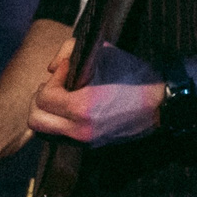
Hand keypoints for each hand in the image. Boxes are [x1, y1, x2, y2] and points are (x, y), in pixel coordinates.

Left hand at [27, 42, 161, 146]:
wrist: (161, 103)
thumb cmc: (135, 76)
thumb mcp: (105, 54)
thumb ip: (71, 52)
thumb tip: (52, 67)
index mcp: (82, 107)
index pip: (44, 97)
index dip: (53, 79)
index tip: (67, 69)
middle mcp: (79, 129)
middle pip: (35, 119)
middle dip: (42, 98)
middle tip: (58, 85)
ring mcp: (84, 140)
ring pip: (43, 131)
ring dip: (47, 112)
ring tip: (63, 98)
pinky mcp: (89, 145)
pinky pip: (59, 135)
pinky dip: (59, 121)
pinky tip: (73, 109)